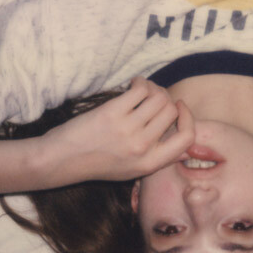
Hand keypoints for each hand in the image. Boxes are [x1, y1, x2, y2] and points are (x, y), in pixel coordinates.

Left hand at [39, 78, 194, 184]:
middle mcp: (142, 147)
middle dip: (167, 99)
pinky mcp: (113, 113)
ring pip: (159, 98)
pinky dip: (141, 82)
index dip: (189, 119)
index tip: (180, 108)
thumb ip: (159, 158)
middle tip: (155, 96)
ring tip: (144, 89)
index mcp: (150, 163)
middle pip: (172, 112)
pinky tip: (133, 84)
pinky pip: (140, 90)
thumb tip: (184, 145)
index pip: (187, 139)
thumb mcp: (133, 170)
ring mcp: (128, 130)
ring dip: (155, 88)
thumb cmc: (98, 163)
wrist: (64, 159)